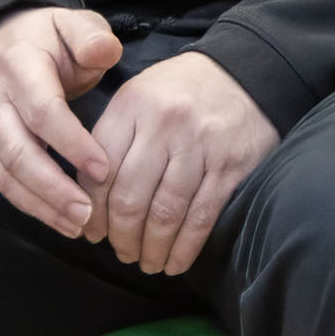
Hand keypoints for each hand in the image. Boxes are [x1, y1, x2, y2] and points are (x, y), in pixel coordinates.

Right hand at [0, 3, 125, 237]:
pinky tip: (61, 221)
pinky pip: (3, 181)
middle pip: (17, 151)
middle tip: (88, 213)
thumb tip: (107, 51)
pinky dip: (30, 205)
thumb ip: (91, 36)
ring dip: (41, 204)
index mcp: (20, 66)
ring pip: (6, 174)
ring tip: (78, 226)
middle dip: (53, 187)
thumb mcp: (72, 24)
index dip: (71, 142)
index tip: (103, 168)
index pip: (42, 110)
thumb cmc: (48, 37)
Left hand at [84, 52, 278, 277]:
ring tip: (147, 263)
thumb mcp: (138, 98)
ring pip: (164, 213)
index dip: (92, 211)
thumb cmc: (180, 93)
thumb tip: (88, 200)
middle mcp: (164, 125)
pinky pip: (201, 217)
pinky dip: (185, 248)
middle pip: (130, 198)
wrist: (245, 71)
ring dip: (152, 248)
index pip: (100, 170)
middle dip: (121, 236)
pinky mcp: (230, 167)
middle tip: (121, 253)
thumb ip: (112, 140)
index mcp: (133, 106)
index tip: (92, 233)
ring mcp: (200, 146)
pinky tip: (175, 262)